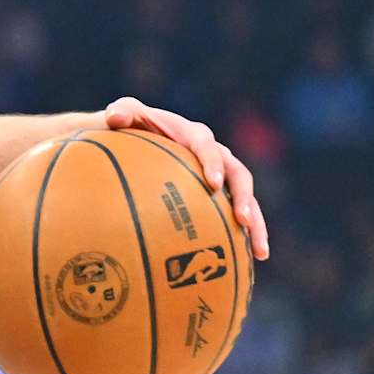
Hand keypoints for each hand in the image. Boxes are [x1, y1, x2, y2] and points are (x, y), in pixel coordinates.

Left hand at [103, 96, 268, 258]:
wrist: (140, 136)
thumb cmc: (131, 125)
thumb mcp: (125, 113)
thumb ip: (122, 110)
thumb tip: (114, 117)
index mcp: (195, 135)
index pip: (207, 148)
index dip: (212, 165)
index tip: (212, 184)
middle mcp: (216, 154)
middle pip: (239, 175)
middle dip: (244, 198)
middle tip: (243, 221)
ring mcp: (222, 175)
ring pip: (246, 199)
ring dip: (256, 224)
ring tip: (260, 251)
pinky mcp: (220, 194)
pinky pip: (236, 214)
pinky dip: (244, 236)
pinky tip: (246, 262)